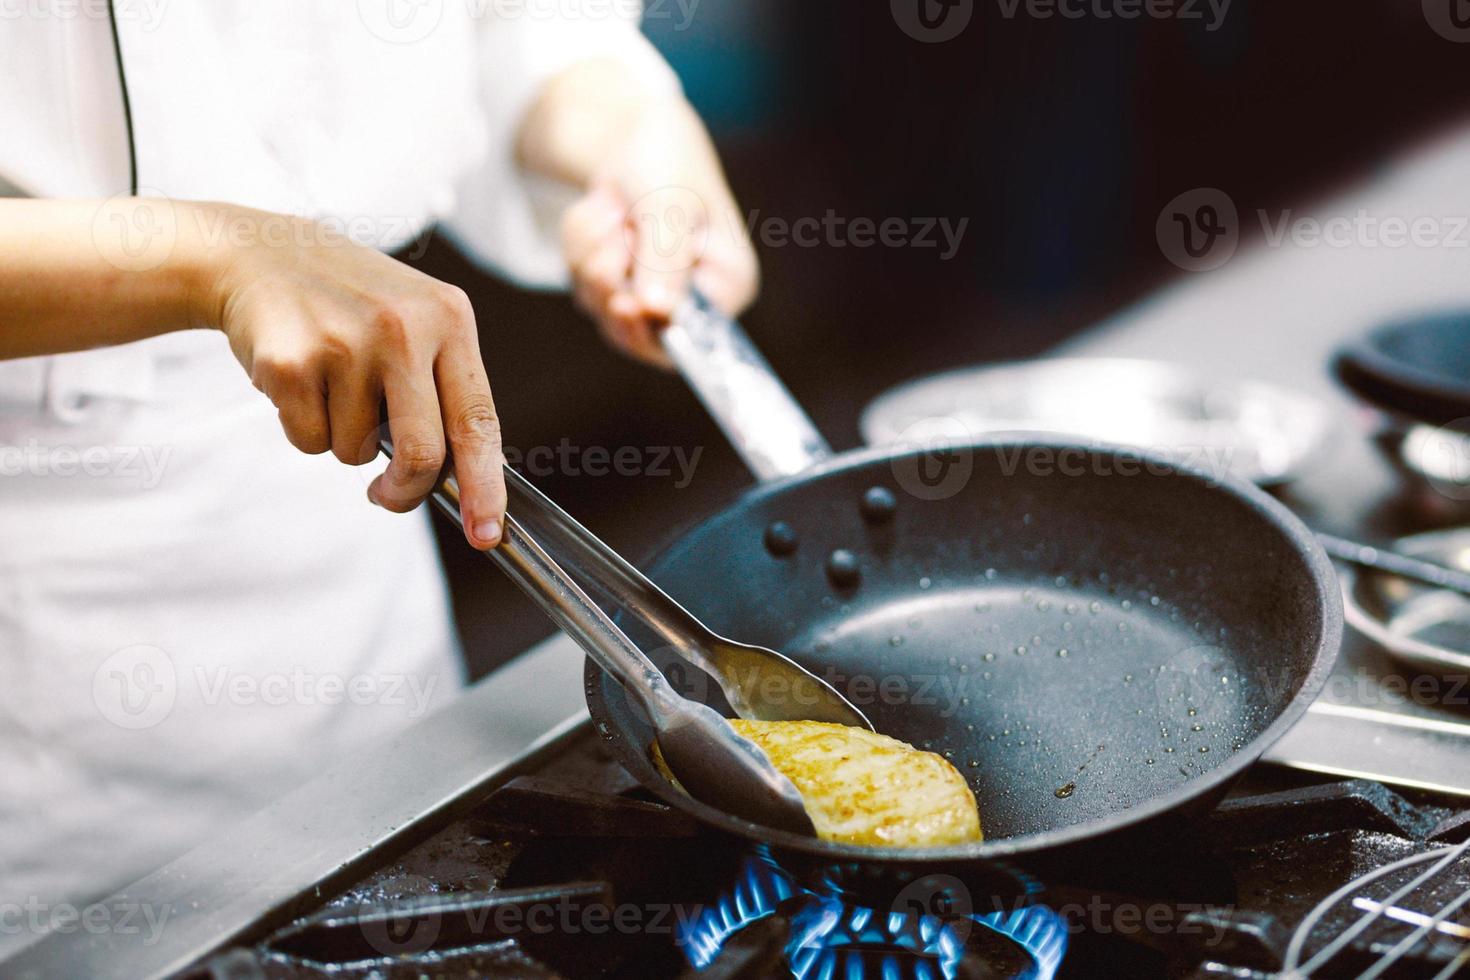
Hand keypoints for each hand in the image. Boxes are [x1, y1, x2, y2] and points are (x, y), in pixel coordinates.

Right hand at [205, 205, 505, 548]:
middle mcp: (403, 328)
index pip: (478, 420)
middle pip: (422, 454)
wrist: (257, 254)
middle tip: (386, 495)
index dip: (485, 485)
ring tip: (330, 384)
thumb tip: (467, 481)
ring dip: (342, 439)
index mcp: (449, 318)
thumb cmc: (352, 305)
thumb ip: (444, 389)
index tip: (486, 534)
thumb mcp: (415, 322)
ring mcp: (344, 343)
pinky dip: (303, 428)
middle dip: (406, 492)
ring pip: (357, 452)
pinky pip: (309, 441)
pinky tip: (299, 379)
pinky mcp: (289, 362)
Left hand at [559, 98, 758, 365]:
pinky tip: (603, 213)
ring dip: (593, 249)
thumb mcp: (670, 204)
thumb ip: (666, 259)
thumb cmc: (669, 163)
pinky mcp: (614, 285)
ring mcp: (649, 296)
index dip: (650, 331)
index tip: (622, 302)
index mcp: (727, 286)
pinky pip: (579, 283)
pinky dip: (580, 244)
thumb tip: (657, 310)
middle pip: (634, 330)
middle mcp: (692, 302)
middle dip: (612, 274)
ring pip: (599, 303)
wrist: (637, 136)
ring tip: (615, 209)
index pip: (692, 341)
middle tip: (618, 226)